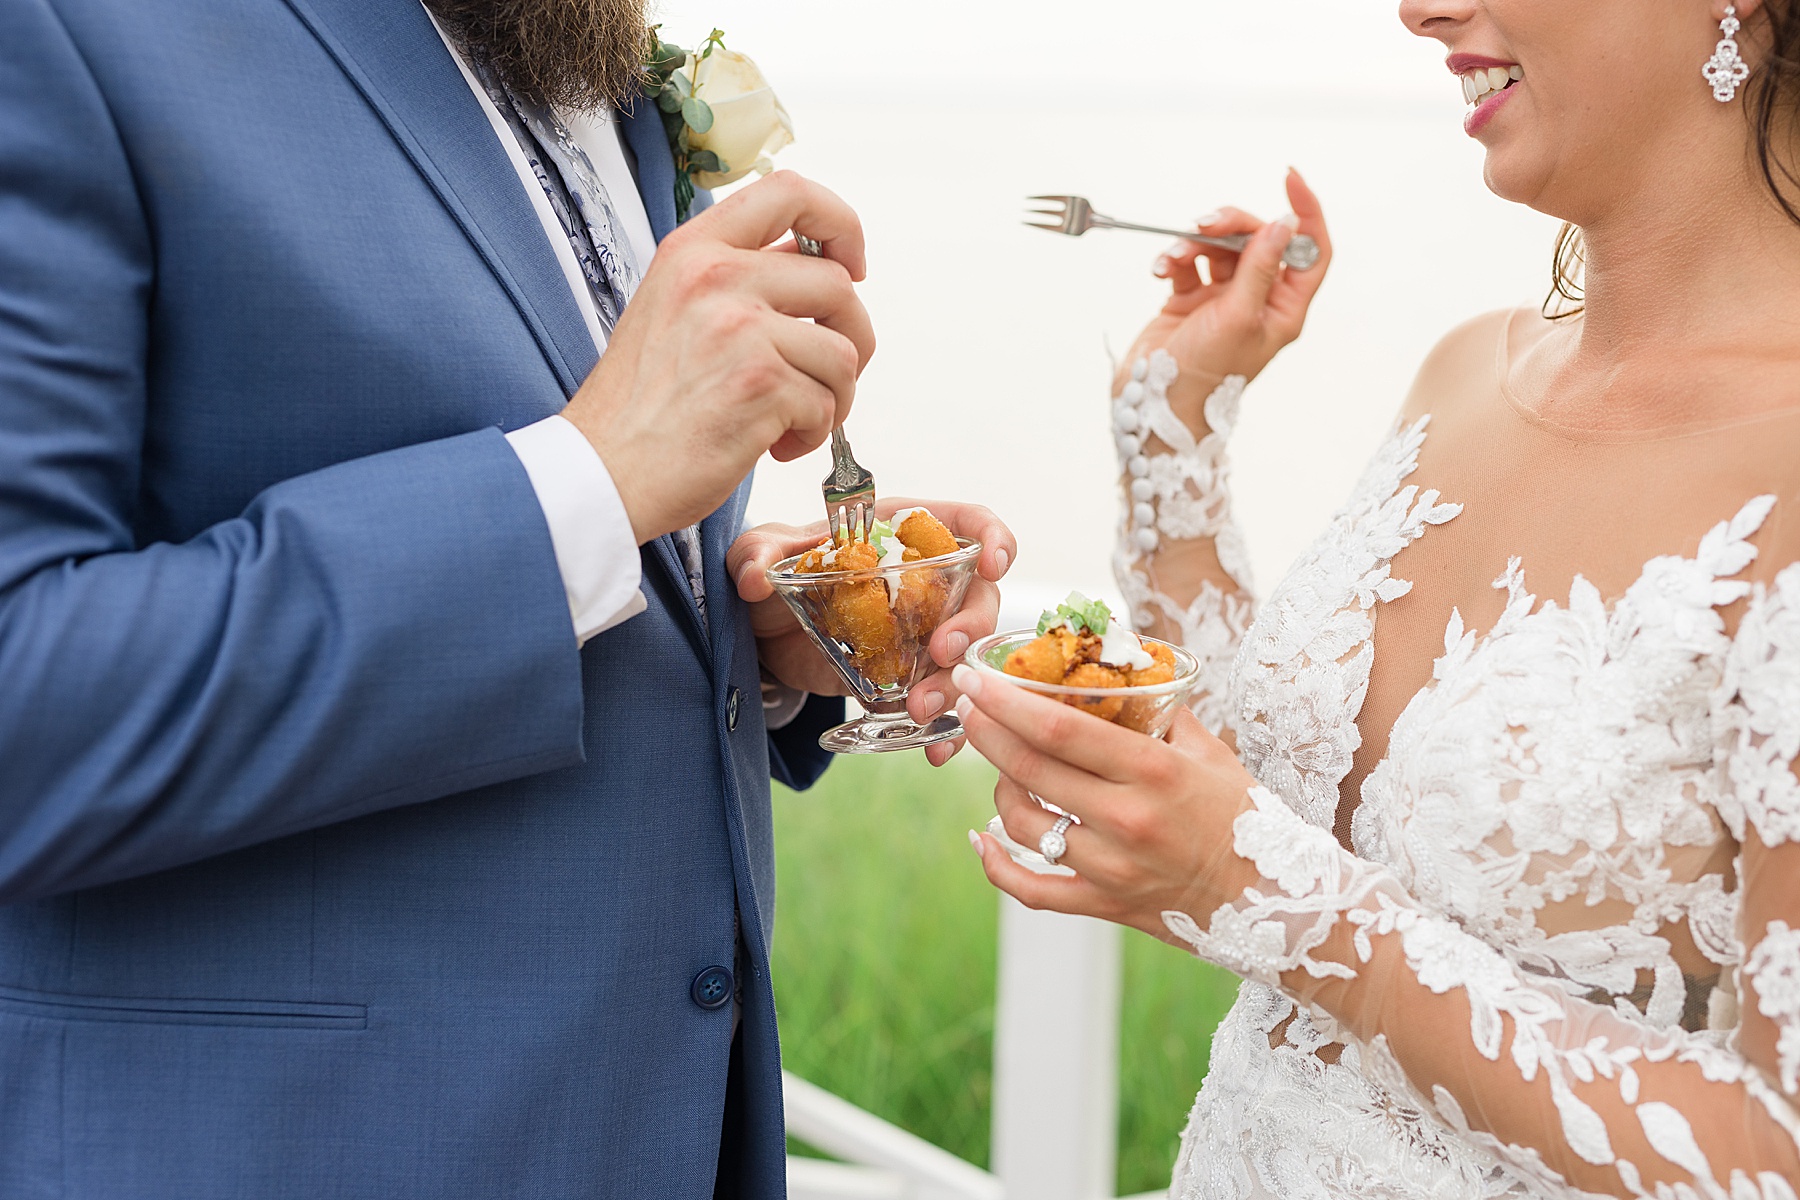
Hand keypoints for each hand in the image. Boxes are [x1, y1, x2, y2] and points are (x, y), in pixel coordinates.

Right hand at [562, 172, 877, 543]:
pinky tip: (773, 447)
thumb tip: (817, 274)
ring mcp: (740, 329)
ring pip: (843, 352)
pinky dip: (812, 434)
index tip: (852, 262)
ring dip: (834, 397)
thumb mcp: (671, 310)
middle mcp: (716, 277)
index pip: (788, 191)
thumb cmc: (640, 406)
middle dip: (852, 338)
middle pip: (836, 284)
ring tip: (792, 422)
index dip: (839, 222)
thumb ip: (736, 282)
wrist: (602, 473)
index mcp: (693, 250)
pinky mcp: (760, 385)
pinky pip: (826, 404)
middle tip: (830, 378)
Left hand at [728, 500, 1016, 767]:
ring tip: (919, 710)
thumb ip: (756, 555)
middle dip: (970, 628)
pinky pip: (943, 702)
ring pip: (966, 657)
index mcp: (902, 535)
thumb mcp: (760, 554)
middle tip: (939, 653)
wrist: (763, 636)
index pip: (968, 524)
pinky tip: (932, 749)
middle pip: (979, 598)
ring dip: (955, 684)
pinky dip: (946, 730)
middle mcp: (927, 582)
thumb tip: (755, 578)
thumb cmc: (775, 575)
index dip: (993, 538)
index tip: (994, 566)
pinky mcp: (909, 677)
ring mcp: (923, 633)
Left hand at [949, 664, 1261, 937]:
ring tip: (1001, 768)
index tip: (975, 678)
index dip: (1007, 702)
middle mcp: (1127, 820)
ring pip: (1022, 826)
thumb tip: (1119, 672)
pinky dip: (996, 866)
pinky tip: (980, 839)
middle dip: (986, 732)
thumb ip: (1162, 713)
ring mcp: (1112, 869)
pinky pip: (1032, 890)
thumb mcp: (1212, 754)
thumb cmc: (1246, 818)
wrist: (1278, 903)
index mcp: (1155, 772)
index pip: (1061, 731)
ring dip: (998, 790)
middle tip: (965, 704)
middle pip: (1031, 771)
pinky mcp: (1105, 906)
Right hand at [1119, 169, 1331, 426]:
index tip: (1288, 178)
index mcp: (1284, 308)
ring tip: (1174, 257)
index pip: (1309, 249)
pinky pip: (1187, 263)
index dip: (1306, 212)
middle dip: (1231, 225)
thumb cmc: (1205, 375)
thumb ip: (1260, 267)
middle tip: (1205, 224)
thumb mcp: (1238, 317)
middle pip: (1258, 239)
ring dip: (1194, 243)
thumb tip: (1285, 223)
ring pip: (1218, 248)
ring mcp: (1223, 299)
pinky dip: (1173, 259)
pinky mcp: (1190, 300)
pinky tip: (1160, 269)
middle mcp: (1257, 300)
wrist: (1157, 405)